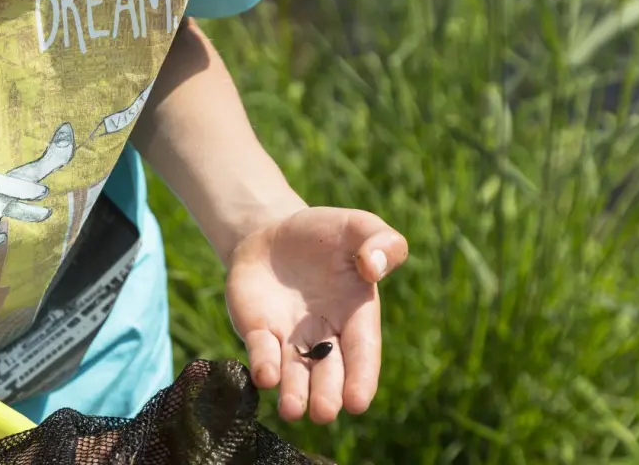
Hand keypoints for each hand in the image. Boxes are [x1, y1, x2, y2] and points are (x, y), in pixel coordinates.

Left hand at [225, 206, 407, 423]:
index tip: (357, 402)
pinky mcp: (258, 332)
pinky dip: (263, 365)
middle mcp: (324, 333)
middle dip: (326, 393)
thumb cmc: (323, 233)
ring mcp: (289, 337)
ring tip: (292, 410)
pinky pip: (262, 351)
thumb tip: (373, 268)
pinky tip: (265, 376)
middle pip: (328, 370)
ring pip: (294, 372)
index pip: (363, 350)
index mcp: (356, 313)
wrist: (272, 231)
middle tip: (323, 413)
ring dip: (293, 392)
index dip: (361, 376)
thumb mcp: (357, 225)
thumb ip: (380, 240)